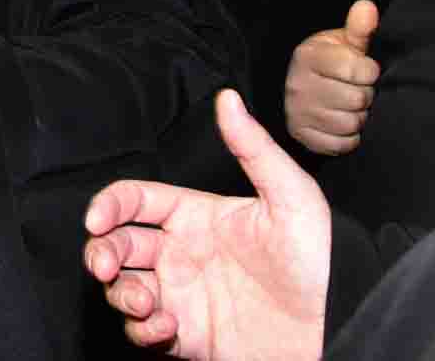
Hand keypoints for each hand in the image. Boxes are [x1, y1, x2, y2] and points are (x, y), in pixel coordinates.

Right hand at [83, 90, 328, 359]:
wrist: (338, 328)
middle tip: (105, 266)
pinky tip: (166, 327)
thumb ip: (253, 148)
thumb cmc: (321, 261)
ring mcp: (182, 295)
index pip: (135, 200)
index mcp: (197, 216)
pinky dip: (141, 330)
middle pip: (116, 244)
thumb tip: (228, 98)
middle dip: (100, 252)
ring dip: (120, 294)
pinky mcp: (187, 336)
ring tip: (145, 303)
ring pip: (122, 287)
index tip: (96, 220)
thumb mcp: (291, 197)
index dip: (108, 205)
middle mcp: (182, 254)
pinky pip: (142, 332)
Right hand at [284, 0, 379, 155]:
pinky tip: (343, 122)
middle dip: (365, 95)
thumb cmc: (330, 63)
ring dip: (358, 117)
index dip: (370, 71)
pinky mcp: (302, 136)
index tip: (365, 69)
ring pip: (350, 123)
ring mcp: (297, 112)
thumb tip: (367, 7)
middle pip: (356, 98)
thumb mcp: (342, 43)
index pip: (357, 69)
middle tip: (358, 89)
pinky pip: (341, 144)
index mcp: (308, 56)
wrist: (301, 87)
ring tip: (351, 106)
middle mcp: (297, 84)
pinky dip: (349, 137)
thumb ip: (358, 28)